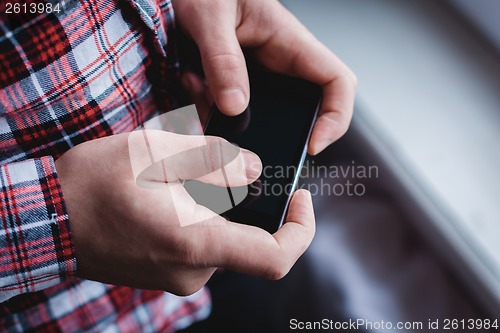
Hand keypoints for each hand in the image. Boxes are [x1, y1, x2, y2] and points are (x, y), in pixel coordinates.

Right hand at [56, 131, 314, 294]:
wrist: (49, 220)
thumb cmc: (94, 184)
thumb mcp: (155, 153)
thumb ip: (213, 160)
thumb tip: (253, 170)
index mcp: (196, 243)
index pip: (275, 257)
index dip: (300, 230)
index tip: (301, 198)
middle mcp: (193, 270)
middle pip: (246, 236)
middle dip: (244, 200)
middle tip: (218, 163)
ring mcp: (178, 276)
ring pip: (221, 237)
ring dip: (215, 205)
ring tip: (180, 175)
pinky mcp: (166, 272)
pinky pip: (200, 244)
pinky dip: (200, 217)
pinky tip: (171, 193)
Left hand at [173, 0, 356, 154]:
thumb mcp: (211, 17)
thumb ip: (222, 60)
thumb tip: (235, 107)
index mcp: (291, 42)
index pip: (337, 82)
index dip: (336, 117)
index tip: (313, 145)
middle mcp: (281, 63)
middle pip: (303, 109)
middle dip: (278, 130)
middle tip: (245, 139)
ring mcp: (259, 75)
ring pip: (260, 115)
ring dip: (230, 119)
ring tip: (198, 89)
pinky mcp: (236, 81)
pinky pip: (232, 108)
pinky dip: (209, 105)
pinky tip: (190, 83)